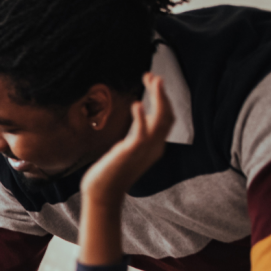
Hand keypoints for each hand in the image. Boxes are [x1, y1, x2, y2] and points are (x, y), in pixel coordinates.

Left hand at [81, 72, 173, 202]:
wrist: (102, 194)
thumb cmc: (111, 174)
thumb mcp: (127, 152)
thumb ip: (134, 140)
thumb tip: (134, 131)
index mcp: (155, 146)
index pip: (166, 118)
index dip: (163, 98)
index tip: (153, 81)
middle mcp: (155, 147)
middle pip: (168, 115)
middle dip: (162, 94)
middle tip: (154, 76)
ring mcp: (145, 150)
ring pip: (161, 120)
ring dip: (158, 98)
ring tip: (153, 80)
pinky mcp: (131, 153)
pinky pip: (141, 133)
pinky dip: (142, 117)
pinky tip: (136, 104)